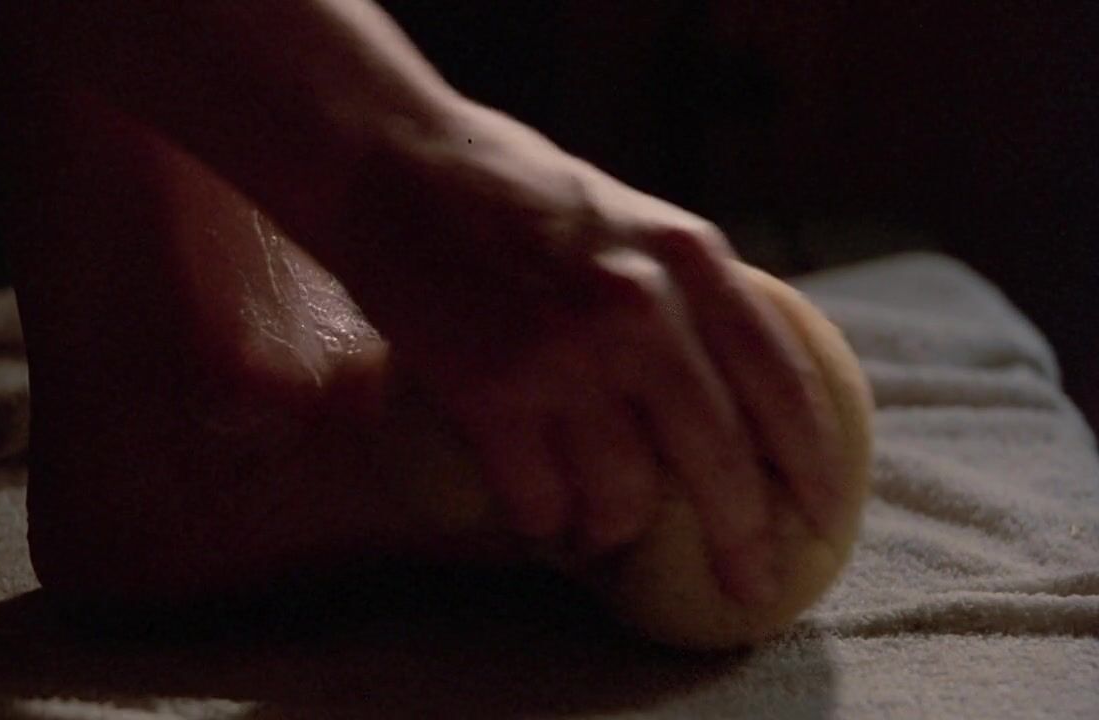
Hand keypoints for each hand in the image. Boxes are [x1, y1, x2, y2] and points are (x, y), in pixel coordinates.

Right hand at [327, 103, 843, 603]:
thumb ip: (682, 291)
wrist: (393, 163)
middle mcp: (641, 309)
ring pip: (624, 498)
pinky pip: (540, 502)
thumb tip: (730, 394)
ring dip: (616, 531)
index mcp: (688, 257)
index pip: (783, 383)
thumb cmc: (510, 189)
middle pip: (719, 461)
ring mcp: (565, 355)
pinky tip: (539, 513)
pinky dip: (545, 521)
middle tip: (750, 586)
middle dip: (743, 539)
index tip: (824, 522)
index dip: (814, 466)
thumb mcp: (627, 217)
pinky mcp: (490, 393)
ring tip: (598, 528)